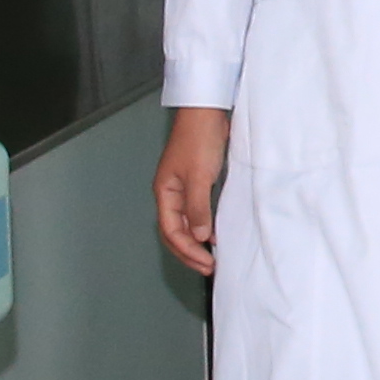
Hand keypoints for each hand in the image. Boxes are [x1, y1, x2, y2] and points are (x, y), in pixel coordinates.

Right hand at [152, 106, 229, 273]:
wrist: (207, 111)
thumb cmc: (199, 138)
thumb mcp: (199, 175)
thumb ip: (198, 207)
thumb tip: (199, 236)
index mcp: (165, 192)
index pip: (171, 231)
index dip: (187, 250)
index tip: (206, 263)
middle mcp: (170, 193)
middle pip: (175, 232)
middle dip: (189, 252)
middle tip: (208, 268)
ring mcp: (183, 188)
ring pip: (185, 223)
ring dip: (196, 242)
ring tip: (210, 258)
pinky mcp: (197, 181)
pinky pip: (196, 212)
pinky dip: (203, 226)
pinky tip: (214, 233)